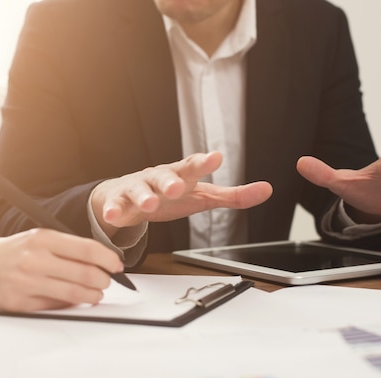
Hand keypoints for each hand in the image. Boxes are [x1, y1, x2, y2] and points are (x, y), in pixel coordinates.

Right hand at [0, 228, 124, 311]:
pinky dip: (70, 305)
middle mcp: (35, 259)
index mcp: (42, 238)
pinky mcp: (20, 303)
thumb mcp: (34, 239)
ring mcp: (27, 282)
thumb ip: (65, 249)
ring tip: (95, 295)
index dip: (109, 259)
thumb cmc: (6, 253)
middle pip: (86, 274)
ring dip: (92, 296)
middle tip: (106, 282)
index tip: (117, 266)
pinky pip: (56, 307)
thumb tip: (100, 263)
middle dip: (103, 281)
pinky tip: (72, 301)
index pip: (88, 250)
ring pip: (75, 294)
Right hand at [91, 152, 272, 234]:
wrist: (127, 195)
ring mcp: (137, 189)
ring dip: (144, 197)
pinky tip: (113, 215)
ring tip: (150, 204)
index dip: (203, 163)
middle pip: (165, 177)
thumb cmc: (170, 194)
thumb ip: (233, 196)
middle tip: (177, 187)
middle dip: (171, 182)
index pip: (193, 167)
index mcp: (181, 175)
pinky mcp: (119, 203)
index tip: (215, 158)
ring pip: (139, 191)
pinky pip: (115, 207)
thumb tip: (267, 190)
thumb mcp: (203, 196)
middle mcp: (158, 178)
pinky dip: (114, 211)